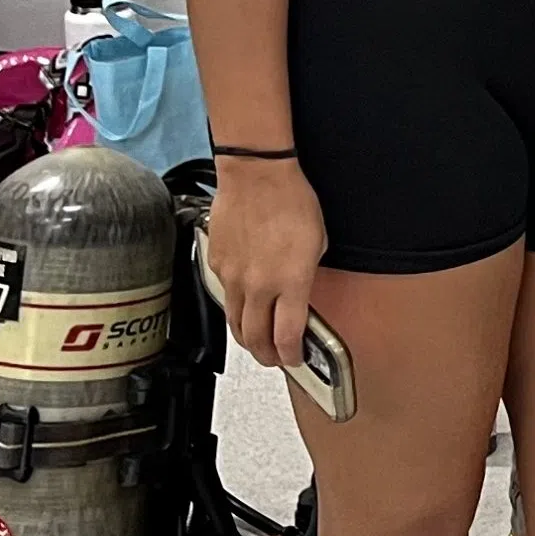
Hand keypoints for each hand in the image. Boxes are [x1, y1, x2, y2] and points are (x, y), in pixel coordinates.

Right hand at [205, 155, 326, 371]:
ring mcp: (234, 277)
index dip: (292, 355)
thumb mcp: (318, 243)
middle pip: (256, 339)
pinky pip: (224, 296)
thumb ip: (307, 277)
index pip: (288, 336)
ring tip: (258, 342)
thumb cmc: (292, 201)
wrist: (257, 176)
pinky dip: (236, 306)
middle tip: (275, 358)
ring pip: (235, 323)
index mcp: (291, 282)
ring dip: (248, 338)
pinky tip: (244, 304)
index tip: (296, 359)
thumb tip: (300, 298)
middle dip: (267, 356)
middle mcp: (259, 286)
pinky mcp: (216, 266)